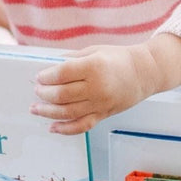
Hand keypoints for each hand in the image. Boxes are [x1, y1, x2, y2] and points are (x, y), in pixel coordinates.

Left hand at [31, 35, 180, 134]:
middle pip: (61, 95)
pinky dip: (65, 129)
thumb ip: (71, 60)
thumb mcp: (94, 51)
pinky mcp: (104, 114)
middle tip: (37, 91)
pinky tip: (52, 127)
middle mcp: (97, 87)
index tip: (39, 77)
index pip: (61, 74)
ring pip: (67, 112)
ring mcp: (100, 103)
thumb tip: (48, 69)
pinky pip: (81, 126)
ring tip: (35, 109)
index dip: (46, 77)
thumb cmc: (118, 59)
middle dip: (44, 94)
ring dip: (48, 112)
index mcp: (93, 67)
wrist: (145, 73)